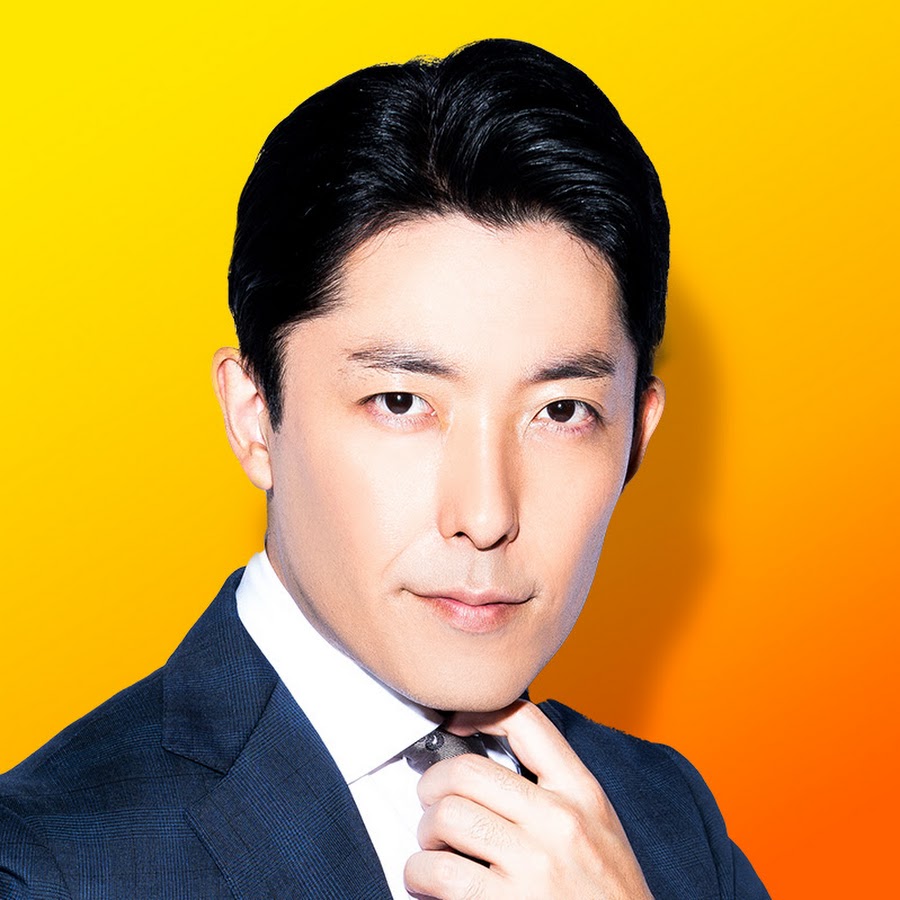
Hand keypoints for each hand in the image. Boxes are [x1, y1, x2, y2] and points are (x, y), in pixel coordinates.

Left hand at [403, 700, 652, 899]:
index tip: (455, 724)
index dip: (479, 713)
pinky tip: (428, 880)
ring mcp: (534, 865)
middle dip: (434, 784)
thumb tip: (491, 767)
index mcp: (582, 794)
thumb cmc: (607, 898)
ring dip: (426, 831)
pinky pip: (438, 872)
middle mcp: (559, 822)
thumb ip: (556, 793)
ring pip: (447, 816)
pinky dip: (419, 874)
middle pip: (468, 770)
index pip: (526, 722)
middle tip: (431, 801)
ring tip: (433, 846)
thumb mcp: (597, 829)